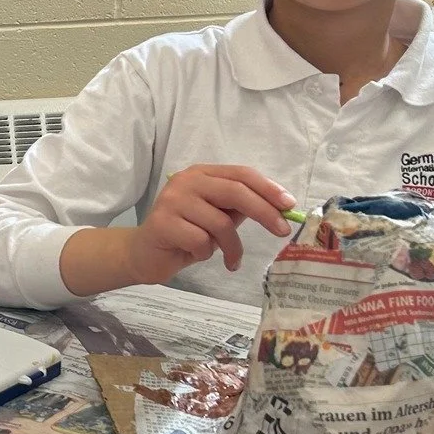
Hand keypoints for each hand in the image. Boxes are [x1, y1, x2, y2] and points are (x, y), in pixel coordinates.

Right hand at [129, 165, 294, 285]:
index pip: (241, 174)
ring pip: (220, 223)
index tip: (289, 206)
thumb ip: (240, 208)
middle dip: (264, 212)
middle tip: (281, 232)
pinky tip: (197, 255)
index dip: (268, 189)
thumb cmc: (185, 235)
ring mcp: (172, 200)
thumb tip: (279, 208)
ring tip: (231, 259)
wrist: (143, 254)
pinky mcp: (163, 223)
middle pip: (235, 192)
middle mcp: (186, 181)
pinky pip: (201, 241)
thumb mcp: (217, 217)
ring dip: (232, 246)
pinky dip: (207, 253)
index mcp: (202, 173)